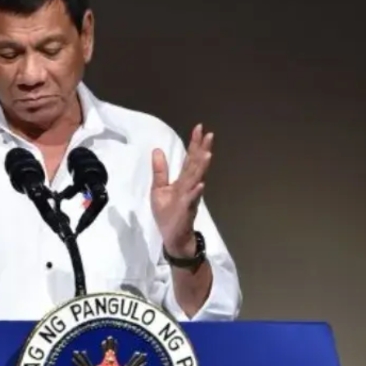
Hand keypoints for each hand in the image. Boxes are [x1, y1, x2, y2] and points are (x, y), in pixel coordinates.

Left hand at [151, 124, 213, 256]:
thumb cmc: (167, 214)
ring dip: (202, 167)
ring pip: (197, 179)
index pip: (190, 159)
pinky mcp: (186, 211)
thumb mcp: (159, 189)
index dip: (194, 144)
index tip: (199, 128)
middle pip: (196, 165)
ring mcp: (189, 198)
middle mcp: (189, 186)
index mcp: (183, 181)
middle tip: (209, 134)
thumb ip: (160, 171)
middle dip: (202, 150)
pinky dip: (196, 192)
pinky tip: (201, 185)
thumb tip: (157, 149)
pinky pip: (192, 200)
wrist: (173, 237)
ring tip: (207, 154)